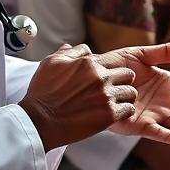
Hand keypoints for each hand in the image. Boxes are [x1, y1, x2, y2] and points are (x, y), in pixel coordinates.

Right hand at [19, 44, 137, 149]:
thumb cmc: (42, 93)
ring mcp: (106, 96)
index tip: (103, 80)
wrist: (39, 121)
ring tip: (113, 103)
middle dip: (121, 81)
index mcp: (89, 63)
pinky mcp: (109, 115)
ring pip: (131, 92)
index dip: (110, 70)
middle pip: (128, 74)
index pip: (115, 61)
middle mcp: (100, 77)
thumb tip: (80, 48)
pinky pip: (129, 109)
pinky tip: (113, 114)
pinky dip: (123, 111)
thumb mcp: (51, 63)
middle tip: (111, 91)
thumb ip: (70, 52)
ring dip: (124, 97)